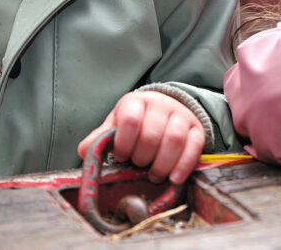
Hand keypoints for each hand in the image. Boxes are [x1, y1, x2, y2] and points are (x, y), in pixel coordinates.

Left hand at [77, 91, 204, 184]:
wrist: (166, 109)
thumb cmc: (137, 122)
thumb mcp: (117, 125)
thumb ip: (102, 138)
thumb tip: (83, 151)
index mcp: (136, 102)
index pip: (131, 119)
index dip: (125, 143)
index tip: (122, 156)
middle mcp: (161, 104)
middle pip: (153, 134)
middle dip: (143, 157)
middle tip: (139, 167)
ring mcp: (181, 115)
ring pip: (174, 139)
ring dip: (162, 164)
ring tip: (154, 176)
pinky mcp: (197, 129)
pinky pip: (194, 146)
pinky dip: (184, 165)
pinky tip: (174, 178)